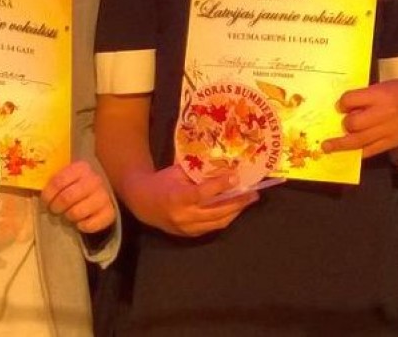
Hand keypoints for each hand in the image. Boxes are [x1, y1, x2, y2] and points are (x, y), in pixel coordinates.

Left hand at [41, 160, 115, 233]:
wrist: (99, 195)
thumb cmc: (75, 186)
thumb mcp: (66, 177)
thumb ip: (54, 180)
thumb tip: (32, 185)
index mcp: (81, 168)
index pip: (58, 181)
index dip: (48, 194)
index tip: (45, 201)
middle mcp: (94, 180)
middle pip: (67, 197)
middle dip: (56, 207)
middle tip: (55, 209)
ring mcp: (103, 196)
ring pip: (76, 213)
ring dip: (68, 216)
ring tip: (68, 213)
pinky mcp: (109, 212)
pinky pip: (90, 225)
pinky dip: (82, 226)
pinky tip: (80, 221)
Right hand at [122, 165, 256, 237]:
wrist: (143, 203)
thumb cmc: (161, 182)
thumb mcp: (176, 171)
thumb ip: (196, 171)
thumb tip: (221, 162)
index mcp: (177, 197)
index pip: (202, 193)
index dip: (220, 186)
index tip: (236, 177)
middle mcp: (183, 216)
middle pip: (216, 211)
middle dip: (238, 202)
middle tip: (254, 192)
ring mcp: (187, 228)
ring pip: (218, 222)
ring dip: (236, 211)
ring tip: (249, 200)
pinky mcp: (190, 234)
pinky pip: (213, 227)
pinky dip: (226, 218)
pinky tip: (235, 209)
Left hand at [323, 79, 397, 158]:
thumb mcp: (385, 87)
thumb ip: (367, 97)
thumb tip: (345, 107)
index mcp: (381, 95)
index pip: (351, 99)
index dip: (343, 102)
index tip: (341, 104)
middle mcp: (383, 114)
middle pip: (353, 123)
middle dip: (345, 123)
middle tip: (345, 121)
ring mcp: (388, 131)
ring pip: (358, 141)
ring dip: (341, 144)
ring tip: (327, 146)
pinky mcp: (391, 144)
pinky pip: (370, 151)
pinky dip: (357, 152)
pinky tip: (348, 152)